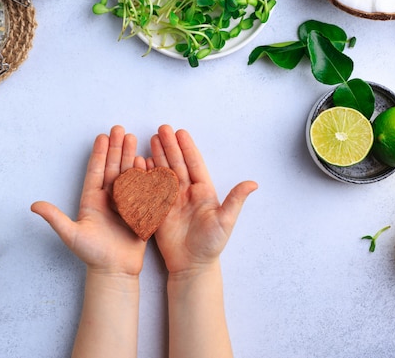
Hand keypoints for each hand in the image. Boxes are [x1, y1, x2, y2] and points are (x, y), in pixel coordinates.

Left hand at [31, 125, 146, 275]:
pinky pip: (143, 190)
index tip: (102, 136)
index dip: (99, 154)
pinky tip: (147, 162)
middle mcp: (108, 199)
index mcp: (92, 200)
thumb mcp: (71, 234)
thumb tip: (33, 205)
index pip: (96, 172)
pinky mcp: (139, 211)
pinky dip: (145, 175)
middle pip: (113, 168)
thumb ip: (55, 218)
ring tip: (134, 138)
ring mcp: (125, 204)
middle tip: (120, 129)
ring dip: (130, 156)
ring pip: (128, 175)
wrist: (114, 271)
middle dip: (116, 148)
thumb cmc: (92, 255)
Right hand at [147, 125, 257, 274]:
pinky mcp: (158, 210)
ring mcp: (171, 200)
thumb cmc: (212, 244)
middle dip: (169, 145)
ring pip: (163, 172)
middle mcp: (187, 192)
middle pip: (176, 164)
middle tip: (162, 128)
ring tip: (150, 139)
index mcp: (203, 191)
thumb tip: (254, 182)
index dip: (187, 148)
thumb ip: (235, 200)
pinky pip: (151, 189)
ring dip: (157, 155)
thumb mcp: (226, 221)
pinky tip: (141, 163)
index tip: (180, 132)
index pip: (194, 164)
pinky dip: (146, 176)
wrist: (192, 265)